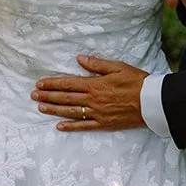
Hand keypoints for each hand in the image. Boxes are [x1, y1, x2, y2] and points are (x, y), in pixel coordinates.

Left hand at [32, 55, 147, 129]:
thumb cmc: (137, 82)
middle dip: (48, 96)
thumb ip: (97, 64)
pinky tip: (59, 126)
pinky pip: (84, 127)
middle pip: (66, 98)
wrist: (152, 102)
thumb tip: (80, 58)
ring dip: (54, 110)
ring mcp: (98, 113)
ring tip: (40, 107)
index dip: (53, 84)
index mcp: (96, 84)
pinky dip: (71, 127)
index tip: (39, 83)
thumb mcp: (118, 67)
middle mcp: (94, 100)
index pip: (69, 84)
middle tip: (33, 96)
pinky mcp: (104, 124)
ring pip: (71, 112)